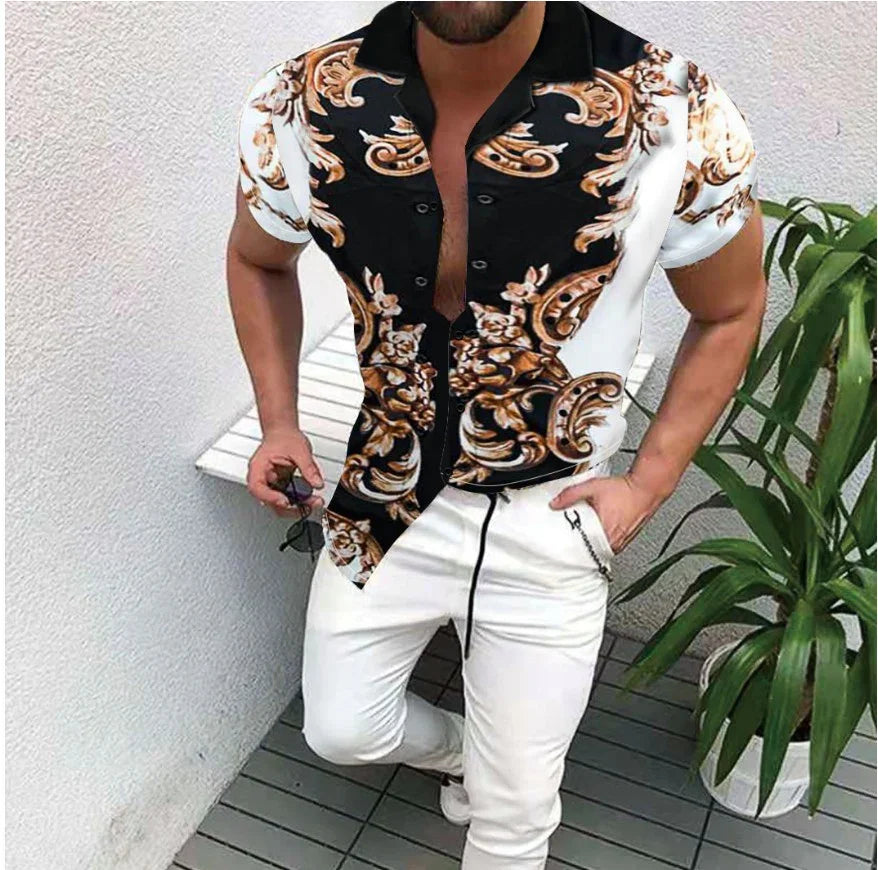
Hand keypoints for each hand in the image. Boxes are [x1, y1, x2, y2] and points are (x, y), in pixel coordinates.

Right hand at [247, 426, 324, 517]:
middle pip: (270, 501)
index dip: (271, 498)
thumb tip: (317, 483)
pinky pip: (288, 498)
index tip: (286, 501)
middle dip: (291, 507)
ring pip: (280, 504)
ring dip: (297, 506)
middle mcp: (262, 479)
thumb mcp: (299, 450)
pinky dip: (299, 500)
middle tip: (309, 505)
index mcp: (258, 468)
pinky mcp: (280, 487)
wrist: (284, 432)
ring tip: (314, 502)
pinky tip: (310, 498)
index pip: (258, 488)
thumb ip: (309, 468)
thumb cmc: (284, 437)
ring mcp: (271, 485)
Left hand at [548, 473, 664, 554]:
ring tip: (581, 535)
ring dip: (590, 544)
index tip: (561, 546)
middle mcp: (614, 542)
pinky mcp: (626, 540)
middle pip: (590, 551)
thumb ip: (570, 494)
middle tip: (568, 540)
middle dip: (579, 546)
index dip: (570, 549)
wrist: (645, 488)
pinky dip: (600, 540)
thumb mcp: (592, 487)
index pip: (582, 550)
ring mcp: (621, 543)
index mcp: (604, 534)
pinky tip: (596, 532)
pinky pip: (608, 545)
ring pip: (600, 550)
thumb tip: (555, 504)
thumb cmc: (624, 490)